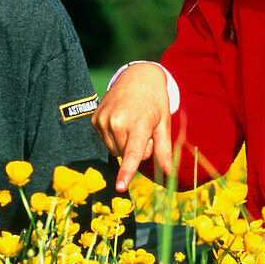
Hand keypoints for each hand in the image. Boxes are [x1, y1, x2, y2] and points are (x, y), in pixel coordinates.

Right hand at [92, 63, 173, 190]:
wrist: (137, 77)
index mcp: (138, 123)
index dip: (126, 172)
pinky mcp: (94, 119)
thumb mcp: (164, 123)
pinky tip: (120, 121)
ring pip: (114, 150)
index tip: (120, 186)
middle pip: (125, 155)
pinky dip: (113, 136)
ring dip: (123, 144)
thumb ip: (164, 150)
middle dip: (135, 150)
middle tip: (143, 130)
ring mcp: (103, 120)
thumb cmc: (155, 102)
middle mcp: (117, 121)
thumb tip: (169, 173)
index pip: (132, 153)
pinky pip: (104, 140)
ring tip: (131, 124)